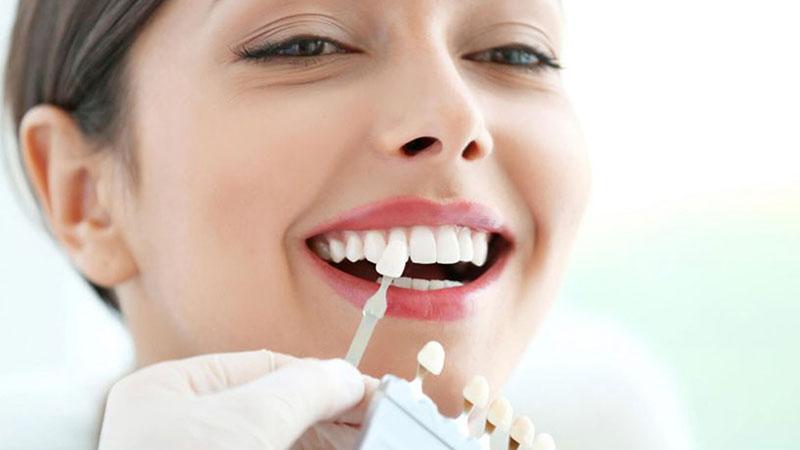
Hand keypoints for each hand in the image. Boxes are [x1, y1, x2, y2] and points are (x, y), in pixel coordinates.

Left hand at [98, 350, 377, 449]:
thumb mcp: (248, 422)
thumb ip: (302, 388)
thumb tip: (346, 376)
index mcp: (168, 393)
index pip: (261, 367)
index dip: (319, 376)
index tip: (368, 389)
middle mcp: (180, 429)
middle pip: (273, 407)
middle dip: (328, 413)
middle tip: (379, 417)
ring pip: (279, 441)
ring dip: (326, 440)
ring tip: (368, 439)